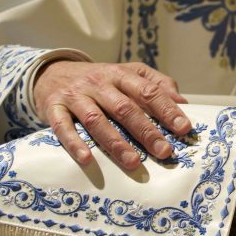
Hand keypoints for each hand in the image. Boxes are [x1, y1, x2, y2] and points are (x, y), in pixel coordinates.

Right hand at [33, 60, 191, 169]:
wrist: (51, 73)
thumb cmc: (100, 79)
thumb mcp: (127, 73)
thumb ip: (156, 83)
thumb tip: (182, 102)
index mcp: (120, 74)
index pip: (148, 91)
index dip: (167, 109)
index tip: (183, 128)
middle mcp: (98, 83)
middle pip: (125, 108)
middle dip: (146, 131)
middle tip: (164, 151)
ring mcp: (75, 95)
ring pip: (96, 120)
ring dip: (115, 142)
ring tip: (133, 163)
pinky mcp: (53, 108)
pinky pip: (62, 126)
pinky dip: (74, 143)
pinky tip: (87, 159)